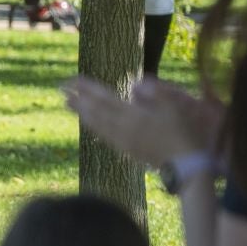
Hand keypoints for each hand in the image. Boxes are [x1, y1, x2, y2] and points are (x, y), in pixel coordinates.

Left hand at [63, 76, 219, 167]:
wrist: (184, 165)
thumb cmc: (183, 133)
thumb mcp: (174, 108)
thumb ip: (156, 93)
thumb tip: (136, 84)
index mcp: (134, 116)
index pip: (105, 99)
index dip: (88, 89)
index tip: (74, 80)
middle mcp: (123, 128)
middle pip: (95, 111)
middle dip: (78, 99)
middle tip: (62, 89)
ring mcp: (123, 141)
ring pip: (97, 124)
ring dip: (82, 112)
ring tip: (69, 104)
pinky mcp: (126, 150)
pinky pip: (104, 136)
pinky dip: (93, 126)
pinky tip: (89, 124)